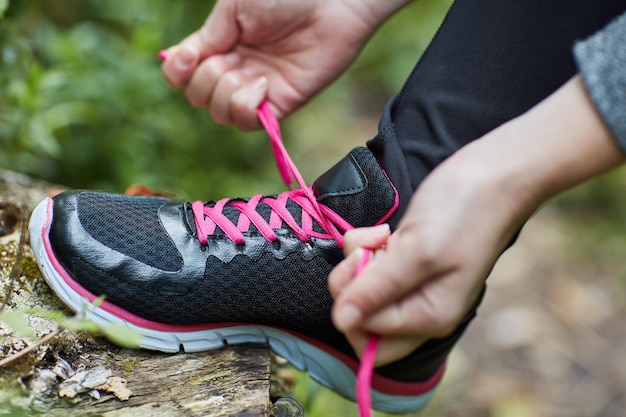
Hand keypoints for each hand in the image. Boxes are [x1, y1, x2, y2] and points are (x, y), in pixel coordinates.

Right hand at [161, 0, 408, 129]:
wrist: (331, 4)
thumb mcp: (233, 6)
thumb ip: (207, 37)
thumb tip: (177, 61)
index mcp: (220, 44)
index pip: (183, 74)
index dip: (178, 73)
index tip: (189, 57)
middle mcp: (235, 69)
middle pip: (199, 98)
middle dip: (206, 80)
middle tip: (231, 57)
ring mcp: (257, 89)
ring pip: (220, 114)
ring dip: (226, 93)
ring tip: (252, 72)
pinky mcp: (280, 104)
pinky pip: (248, 123)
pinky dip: (246, 107)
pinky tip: (262, 85)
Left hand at [329, 140, 527, 364]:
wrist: (494, 176)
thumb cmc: (464, 214)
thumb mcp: (418, 253)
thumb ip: (377, 290)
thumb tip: (340, 322)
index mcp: (428, 318)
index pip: (367, 341)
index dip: (352, 308)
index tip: (362, 271)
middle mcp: (418, 308)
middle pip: (361, 320)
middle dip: (351, 286)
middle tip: (366, 254)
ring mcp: (410, 284)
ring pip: (359, 289)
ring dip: (358, 260)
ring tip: (381, 238)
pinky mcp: (403, 260)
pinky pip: (369, 265)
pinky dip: (366, 246)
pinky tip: (386, 232)